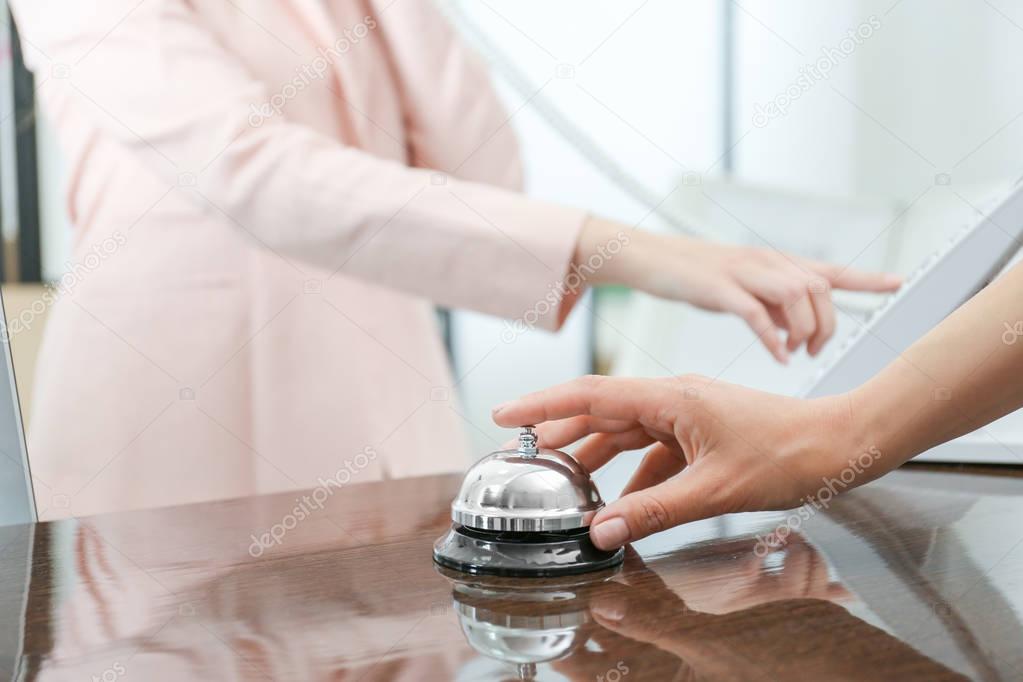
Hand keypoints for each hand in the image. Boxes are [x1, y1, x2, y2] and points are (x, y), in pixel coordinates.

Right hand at [492, 375, 895, 549]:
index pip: (591, 394)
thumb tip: (602, 530)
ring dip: (595, 455)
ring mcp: (687, 415)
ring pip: (625, 432)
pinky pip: (654, 451)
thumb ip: (655, 510)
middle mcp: (672, 398)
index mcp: (670, 397)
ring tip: (563, 479)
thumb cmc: (788, 453)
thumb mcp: (715, 489)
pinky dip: (634, 475)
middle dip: (560, 433)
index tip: (505, 415)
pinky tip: (624, 502)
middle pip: (601, 412)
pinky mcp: (700, 433)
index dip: (543, 405)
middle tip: (523, 454)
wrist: (840, 445)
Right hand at [576, 218, 900, 362]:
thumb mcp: (739, 286)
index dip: (864, 277)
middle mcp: (765, 262)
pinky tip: (778, 356)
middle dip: (827, 323)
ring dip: (804, 329)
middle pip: (818, 287)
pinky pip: (756, 314)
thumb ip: (769, 303)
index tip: (897, 283)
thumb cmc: (693, 274)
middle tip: (816, 350)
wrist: (648, 256)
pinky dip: (772, 338)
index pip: (828, 269)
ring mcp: (742, 272)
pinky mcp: (718, 288)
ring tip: (796, 352)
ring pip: (795, 295)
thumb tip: (792, 329)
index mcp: (773, 262)